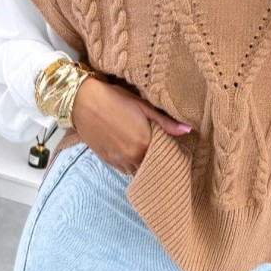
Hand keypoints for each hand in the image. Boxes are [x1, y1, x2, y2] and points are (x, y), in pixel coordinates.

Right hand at [70, 76, 191, 174]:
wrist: (82, 101)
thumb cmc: (114, 99)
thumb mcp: (143, 106)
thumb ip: (165, 122)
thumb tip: (187, 130)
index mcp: (144, 143)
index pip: (164, 158)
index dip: (168, 153)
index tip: (171, 147)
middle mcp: (132, 157)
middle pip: (150, 167)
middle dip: (155, 160)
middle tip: (157, 149)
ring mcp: (118, 161)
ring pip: (136, 170)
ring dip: (141, 163)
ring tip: (142, 150)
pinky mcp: (107, 160)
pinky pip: (124, 170)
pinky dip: (129, 164)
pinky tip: (129, 152)